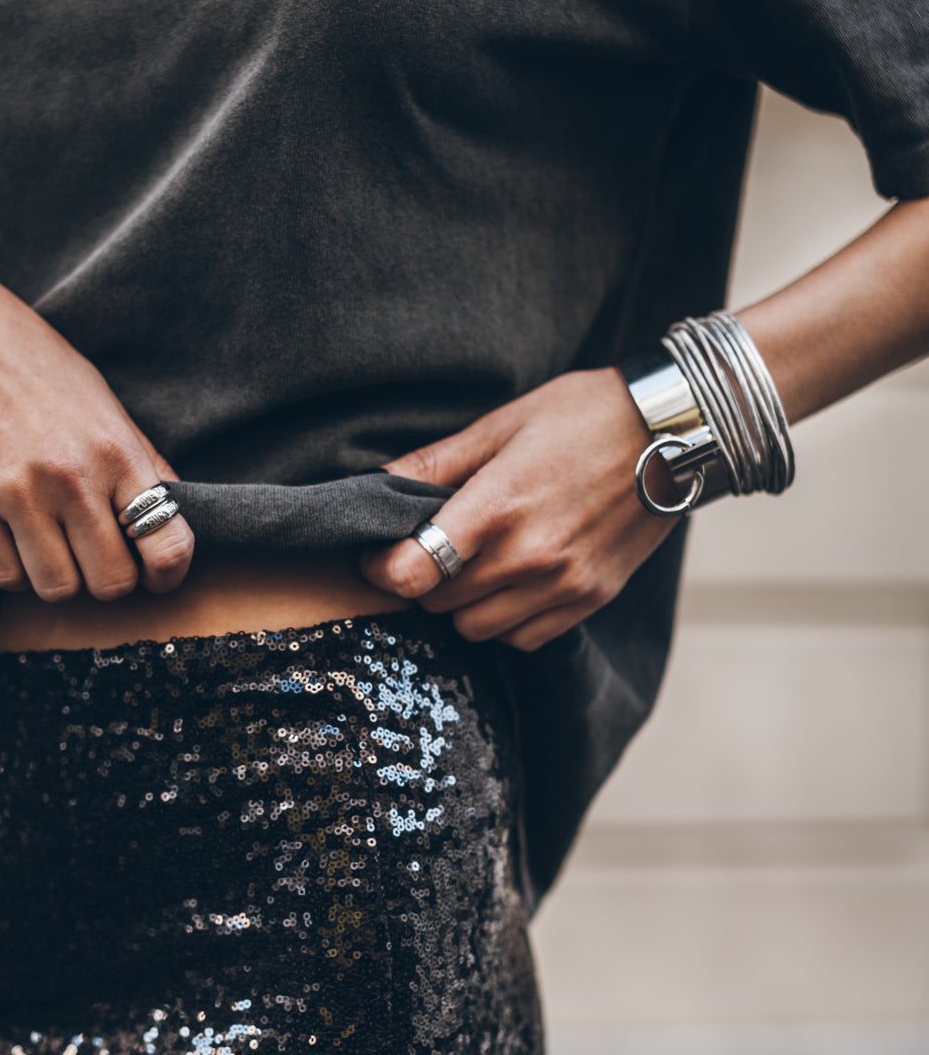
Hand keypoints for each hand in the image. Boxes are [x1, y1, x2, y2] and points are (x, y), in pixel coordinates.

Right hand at [0, 252, 192, 601]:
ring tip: (55, 547)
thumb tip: (173, 515)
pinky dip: (16, 571)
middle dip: (111, 580)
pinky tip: (17, 541)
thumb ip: (141, 463)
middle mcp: (72, 478)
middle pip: (111, 583)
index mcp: (116, 452)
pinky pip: (5, 576)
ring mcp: (18, 494)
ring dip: (62, 578)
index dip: (168, 575)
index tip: (157, 578)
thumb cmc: (35, 364)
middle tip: (98, 558)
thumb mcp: (104, 404)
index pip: (166, 544)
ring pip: (58, 588)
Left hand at [356, 367, 682, 648]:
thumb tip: (376, 484)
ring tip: (475, 567)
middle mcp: (530, 555)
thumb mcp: (503, 423)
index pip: (412, 570)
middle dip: (423, 581)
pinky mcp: (589, 599)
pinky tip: (511, 585)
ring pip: (476, 629)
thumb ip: (435, 462)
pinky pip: (522, 639)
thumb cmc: (586, 416)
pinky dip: (505, 622)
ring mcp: (563, 584)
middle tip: (433, 550)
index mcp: (499, 505)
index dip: (382, 568)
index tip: (379, 555)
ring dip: (463, 605)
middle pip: (438, 603)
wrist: (678, 433)